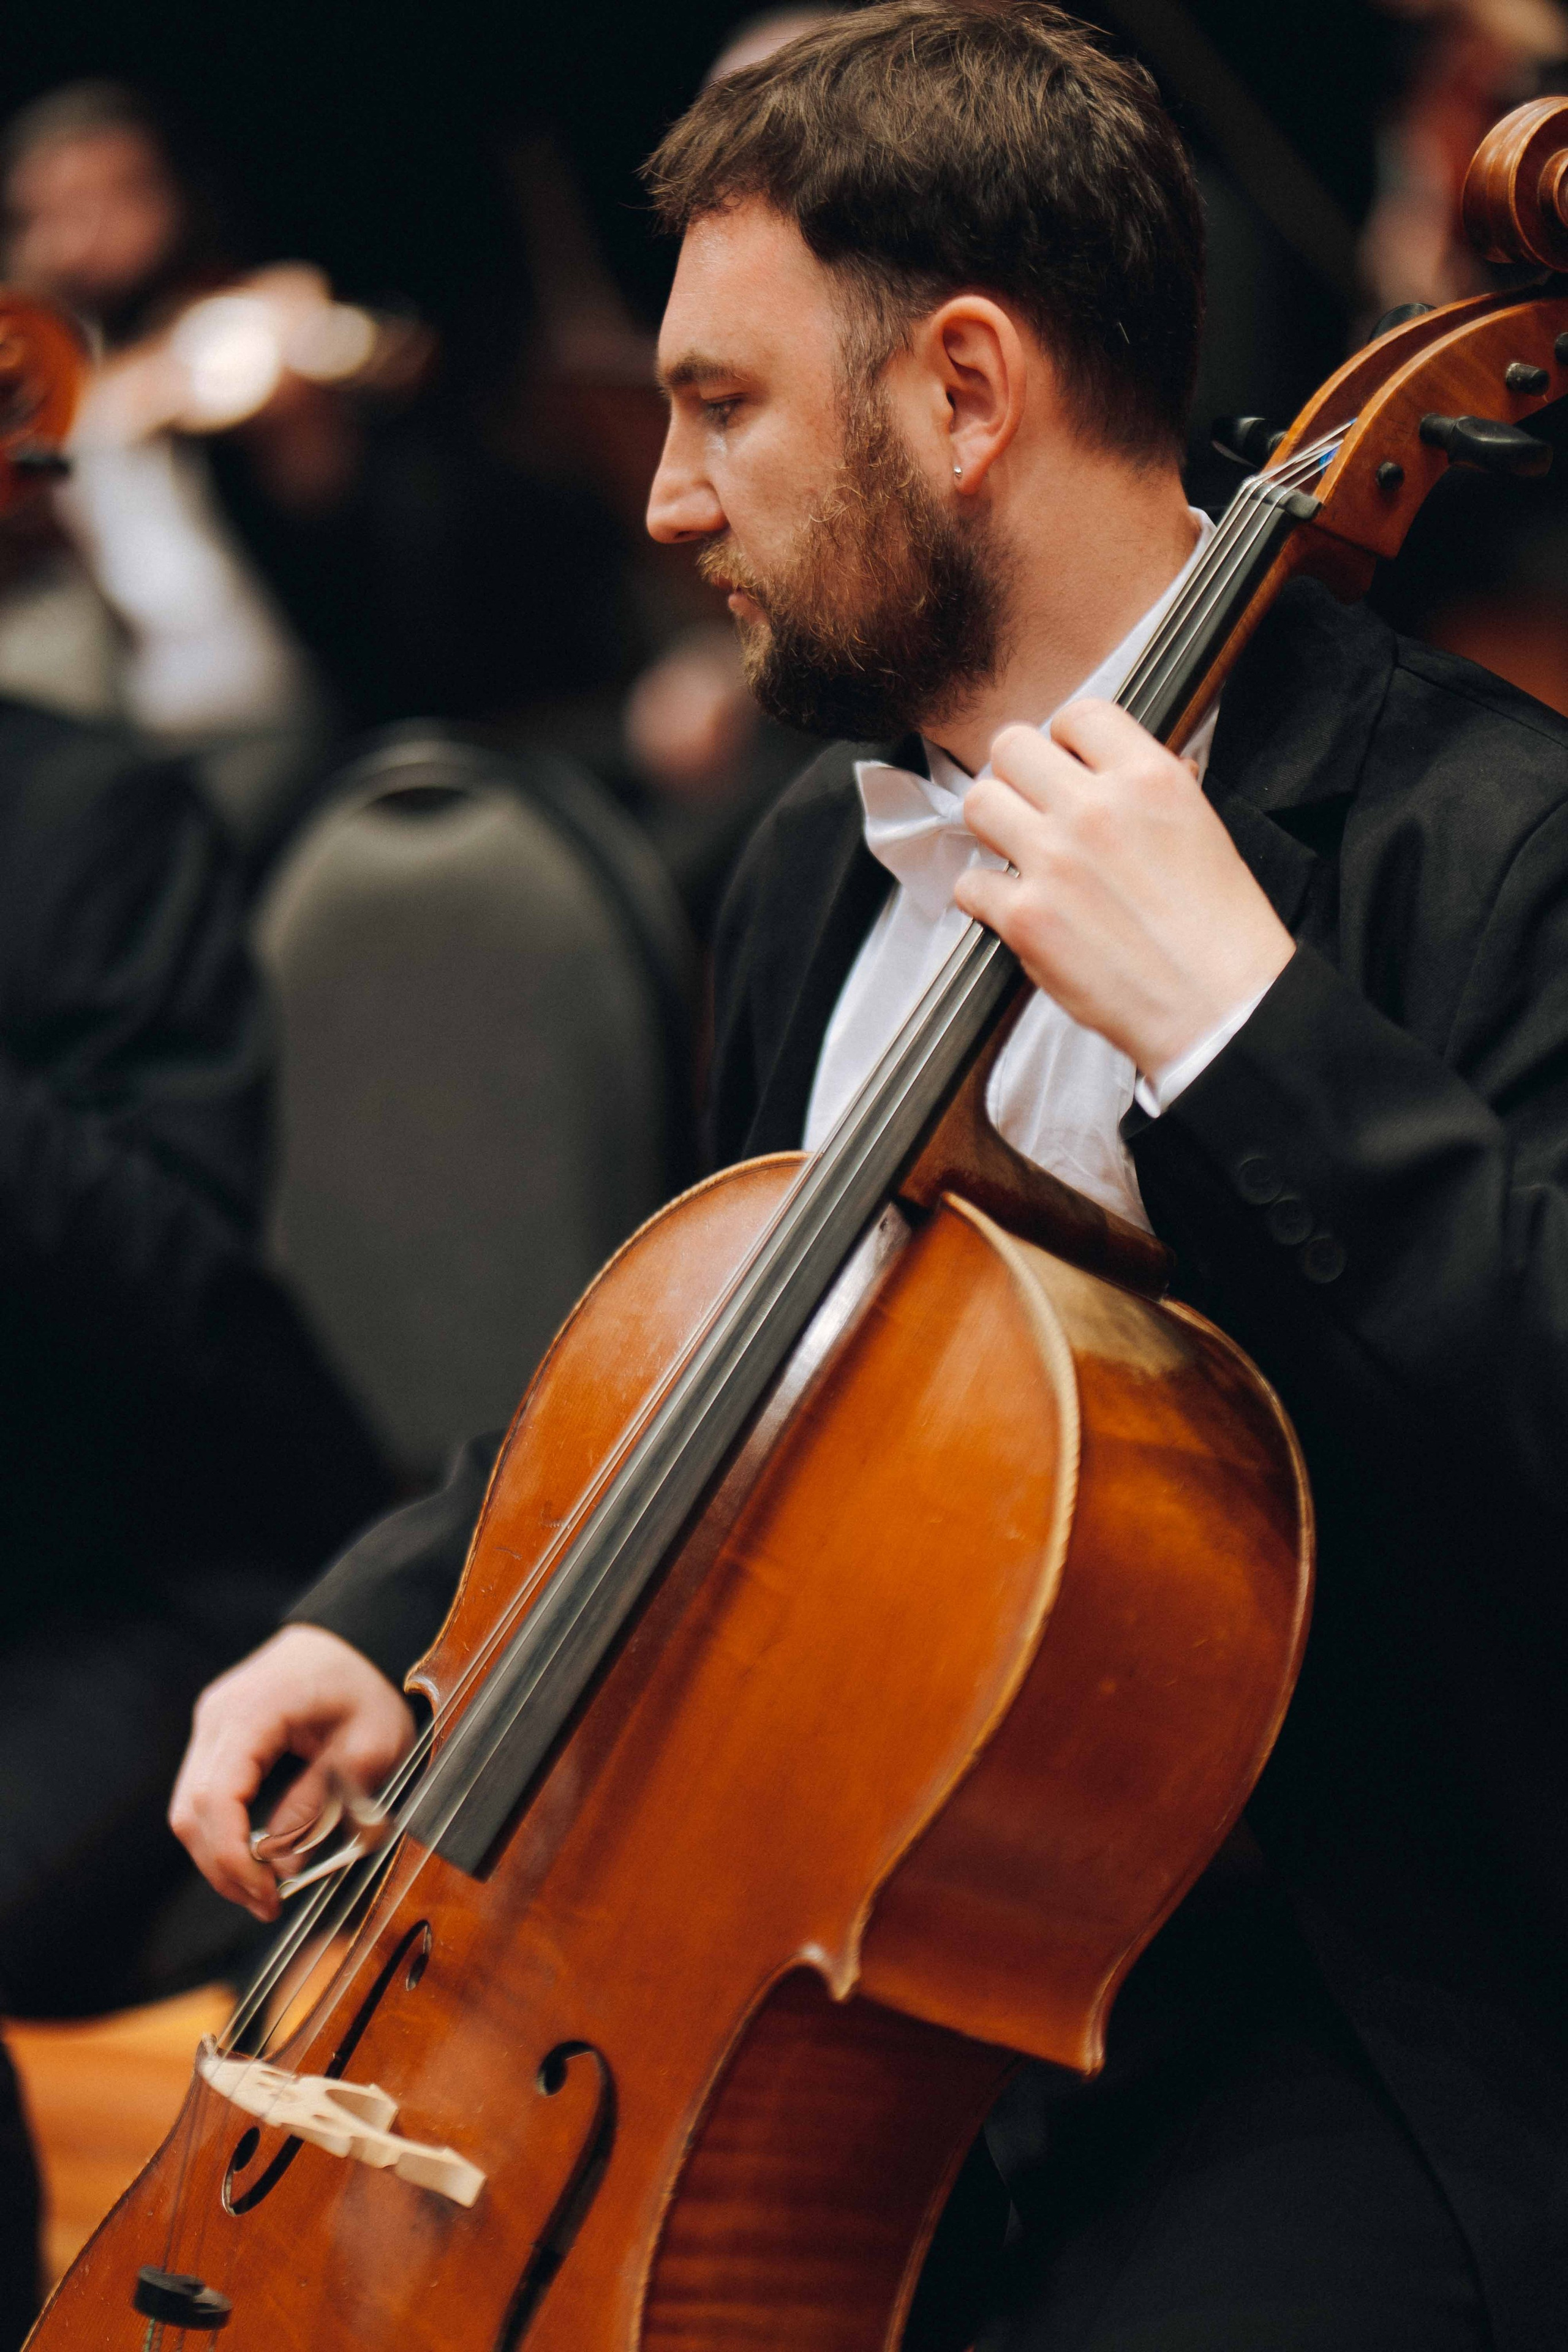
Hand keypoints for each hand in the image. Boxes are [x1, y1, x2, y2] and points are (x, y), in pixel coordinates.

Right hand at [169, 1625, 415, 1920]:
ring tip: (263, 1890)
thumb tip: (285, 1862)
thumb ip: (326, 1799)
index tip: (266, 1895)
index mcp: (255, 1710)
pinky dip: (222, 1833)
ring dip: (219, 1856)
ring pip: (188, 1808)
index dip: (233, 1857)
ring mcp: (211, 1724)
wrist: (349, 1637)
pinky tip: (255, 1856)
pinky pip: (203, 1795)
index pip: (216, 1797)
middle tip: (266, 1904)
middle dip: (223, 1867)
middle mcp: (218, 1715)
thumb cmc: (365, 1684)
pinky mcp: (217, 1737)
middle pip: (191, 1809)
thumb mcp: (371, 1741)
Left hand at [954, 701, 1292, 1079]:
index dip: (1066, 740)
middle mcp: (1095, 809)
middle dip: (1019, 775)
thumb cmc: (1221, 929)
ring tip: (1020, 851)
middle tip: (1034, 806)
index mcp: (1149, 777)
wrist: (1220, 1008)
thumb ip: (1149, 790)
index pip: (1079, 713)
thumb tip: (1116, 772)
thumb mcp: (1202, 828)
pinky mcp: (1025, 918)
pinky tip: (1017, 907)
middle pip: (1012, 747)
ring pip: (979, 803)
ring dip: (994, 825)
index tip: (1068, 765)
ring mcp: (1053, 861)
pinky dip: (986, 897)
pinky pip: (971, 883)